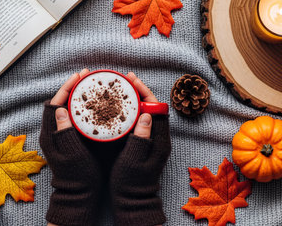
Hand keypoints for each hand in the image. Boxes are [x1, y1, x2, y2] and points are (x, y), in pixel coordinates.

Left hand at [41, 69, 101, 225]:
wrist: (78, 193)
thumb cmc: (78, 175)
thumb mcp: (73, 154)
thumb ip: (66, 133)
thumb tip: (60, 110)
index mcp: (50, 135)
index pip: (54, 103)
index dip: (66, 88)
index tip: (79, 77)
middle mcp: (51, 132)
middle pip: (57, 102)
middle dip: (70, 87)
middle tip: (85, 77)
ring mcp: (57, 135)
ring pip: (63, 107)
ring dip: (73, 94)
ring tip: (88, 85)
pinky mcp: (65, 138)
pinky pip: (69, 115)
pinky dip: (77, 105)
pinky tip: (90, 103)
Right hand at [110, 72, 170, 225]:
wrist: (133, 201)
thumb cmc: (131, 183)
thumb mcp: (133, 160)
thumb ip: (141, 138)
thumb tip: (146, 115)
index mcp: (159, 141)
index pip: (158, 108)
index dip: (146, 92)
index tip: (133, 81)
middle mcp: (160, 138)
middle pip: (155, 107)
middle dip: (141, 91)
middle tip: (126, 80)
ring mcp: (154, 141)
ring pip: (149, 112)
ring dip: (138, 99)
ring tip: (123, 89)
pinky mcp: (146, 144)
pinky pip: (142, 121)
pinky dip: (134, 111)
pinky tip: (121, 108)